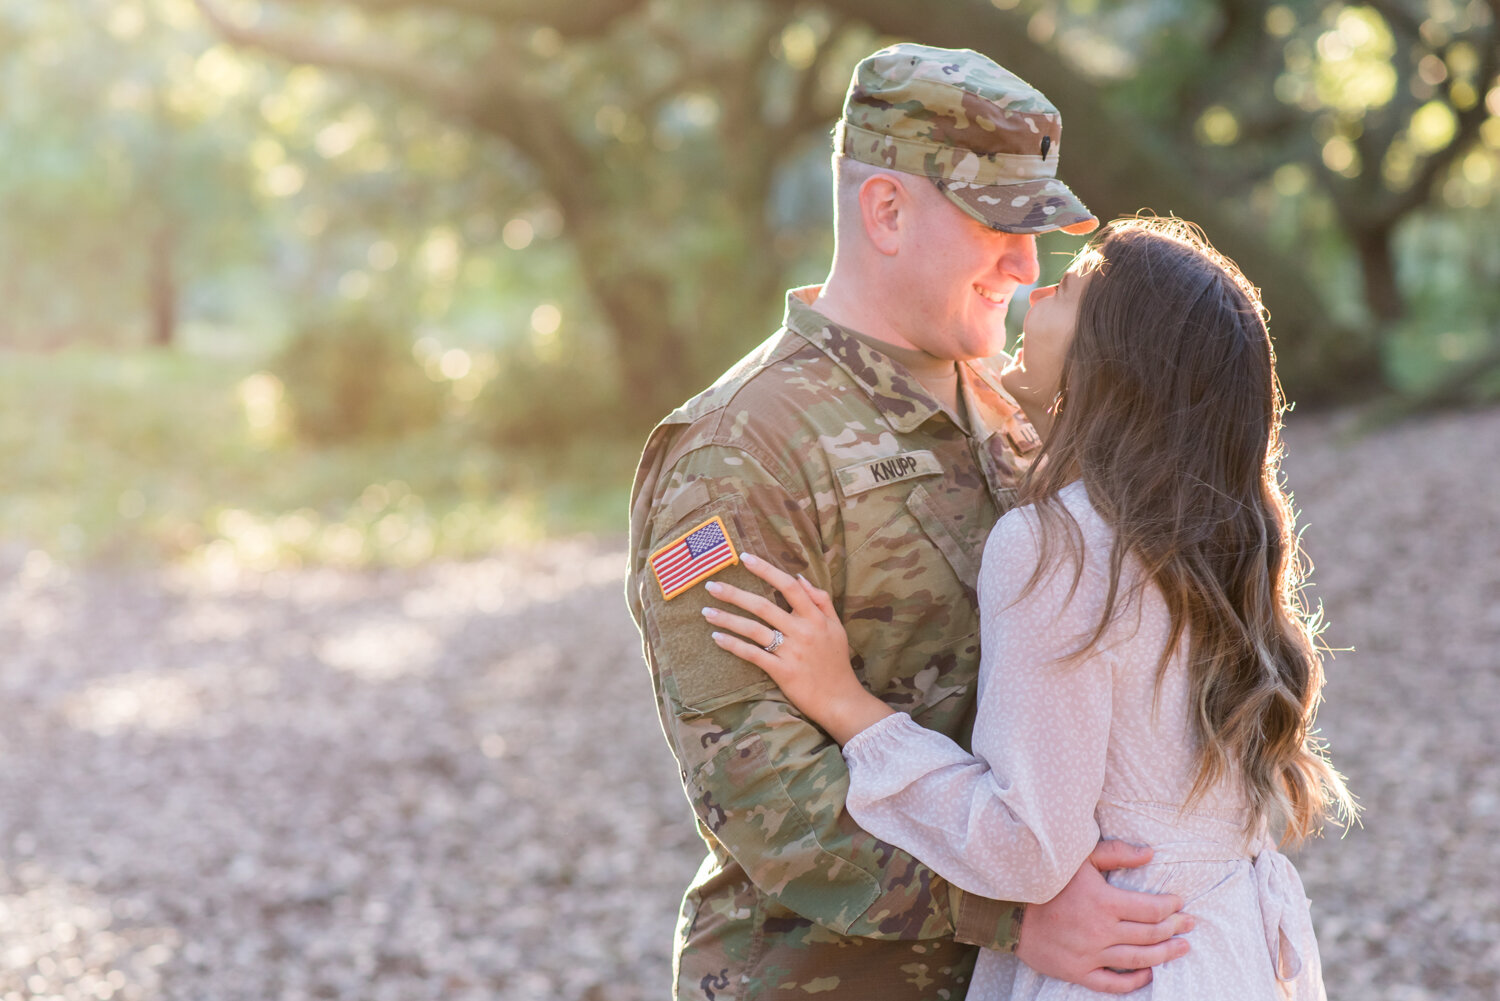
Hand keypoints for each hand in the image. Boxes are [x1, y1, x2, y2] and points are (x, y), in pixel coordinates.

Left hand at [705, 554, 891, 743]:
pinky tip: (717, 637)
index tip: (745, 558)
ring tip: (706, 611)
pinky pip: (752, 654)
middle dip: (734, 594)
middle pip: (763, 606)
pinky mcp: (782, 672)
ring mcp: (791, 652)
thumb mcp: (836, 627)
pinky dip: (733, 645)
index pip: (789, 586)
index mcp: (815, 618)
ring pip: (753, 629)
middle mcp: (802, 631)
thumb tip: (800, 577)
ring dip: (727, 618)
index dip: (766, 570)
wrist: (840, 700)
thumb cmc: (836, 662)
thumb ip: (821, 600)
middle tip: (711, 585)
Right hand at [1015, 839, 1192, 993]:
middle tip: (1190, 924)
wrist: (1009, 910)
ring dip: (1165, 954)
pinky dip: (1135, 981)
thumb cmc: (1046, 879)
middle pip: (1150, 934)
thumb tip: (1150, 853)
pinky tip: (1150, 973)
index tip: (1180, 903)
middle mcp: (1101, 931)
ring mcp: (1090, 955)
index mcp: (1103, 902)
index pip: (1151, 909)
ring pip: (1139, 959)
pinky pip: (1113, 983)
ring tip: (1182, 948)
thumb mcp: (1079, 858)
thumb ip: (1116, 853)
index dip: (1171, 907)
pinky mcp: (1078, 972)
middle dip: (1175, 928)